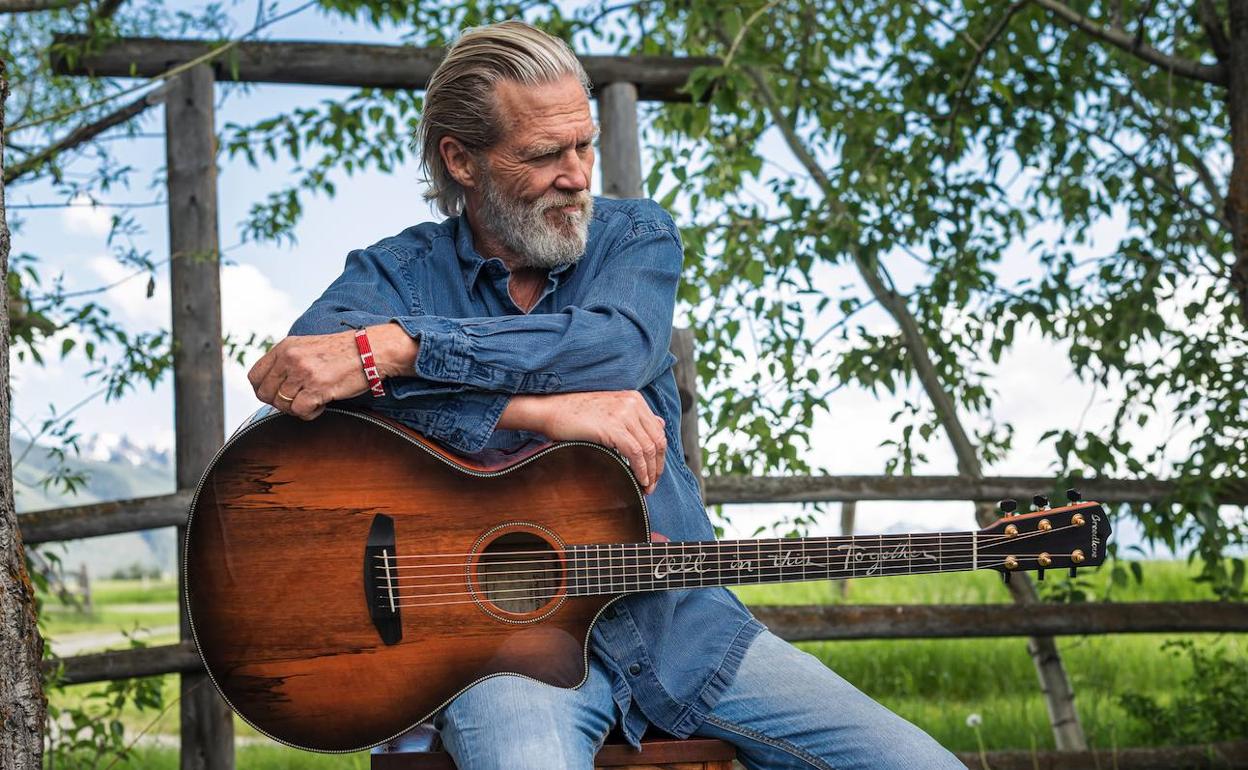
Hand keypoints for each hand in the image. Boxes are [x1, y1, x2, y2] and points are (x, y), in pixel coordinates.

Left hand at [247, 324, 416, 419]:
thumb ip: (287, 360)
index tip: (277, 394)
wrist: (371, 349)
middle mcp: (290, 358)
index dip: (263, 390)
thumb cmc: (343, 351)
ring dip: (298, 407)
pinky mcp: (317, 388)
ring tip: (314, 399)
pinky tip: (322, 403)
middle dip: (280, 403)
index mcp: (285, 347)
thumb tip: (272, 385)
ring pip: (282, 404)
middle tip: (298, 400)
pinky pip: (300, 411)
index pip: (254, 376)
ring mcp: (303, 373)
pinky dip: (310, 413)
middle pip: (265, 393)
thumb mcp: (308, 346)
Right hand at [502, 391, 666, 494]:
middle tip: (652, 484)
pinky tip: (639, 480)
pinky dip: (641, 470)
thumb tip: (660, 424)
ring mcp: (624, 414)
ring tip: (646, 487)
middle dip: (658, 466)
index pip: (658, 430)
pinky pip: (636, 453)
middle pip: (657, 440)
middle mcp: (632, 404)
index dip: (660, 455)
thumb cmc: (575, 414)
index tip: (654, 472)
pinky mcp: (614, 427)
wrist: (551, 410)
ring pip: (649, 448)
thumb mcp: (610, 411)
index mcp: (634, 399)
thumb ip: (635, 417)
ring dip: (650, 472)